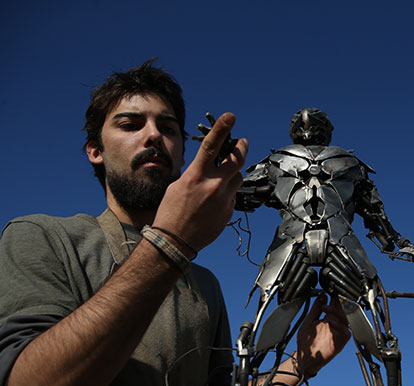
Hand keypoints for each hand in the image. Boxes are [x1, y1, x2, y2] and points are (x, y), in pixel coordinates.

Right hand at [153, 112, 247, 250]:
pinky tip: (214, 202)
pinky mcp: (229, 212)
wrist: (175, 240)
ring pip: (237, 177)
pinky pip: (232, 196)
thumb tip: (207, 165)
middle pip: (237, 159)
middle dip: (241, 148)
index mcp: (196, 175)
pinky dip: (226, 194)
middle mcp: (213, 185)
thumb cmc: (171, 212)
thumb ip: (196, 173)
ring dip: (232, 173)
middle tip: (242, 143)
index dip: (222, 128)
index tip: (231, 117)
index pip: (212, 145)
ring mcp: (223, 199)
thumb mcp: (178, 185)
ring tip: (221, 178)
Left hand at [295, 295, 350, 377]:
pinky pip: (346, 332)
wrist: (304, 358)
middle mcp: (334, 325)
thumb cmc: (306, 342)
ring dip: (337, 312)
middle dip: (338, 303)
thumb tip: (322, 296)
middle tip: (332, 298)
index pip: (336, 306)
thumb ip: (316, 308)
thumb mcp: (309, 320)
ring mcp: (337, 334)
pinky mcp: (340, 343)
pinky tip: (331, 322)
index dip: (335, 299)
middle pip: (343, 311)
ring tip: (326, 309)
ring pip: (346, 320)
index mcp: (328, 319)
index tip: (332, 291)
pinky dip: (341, 326)